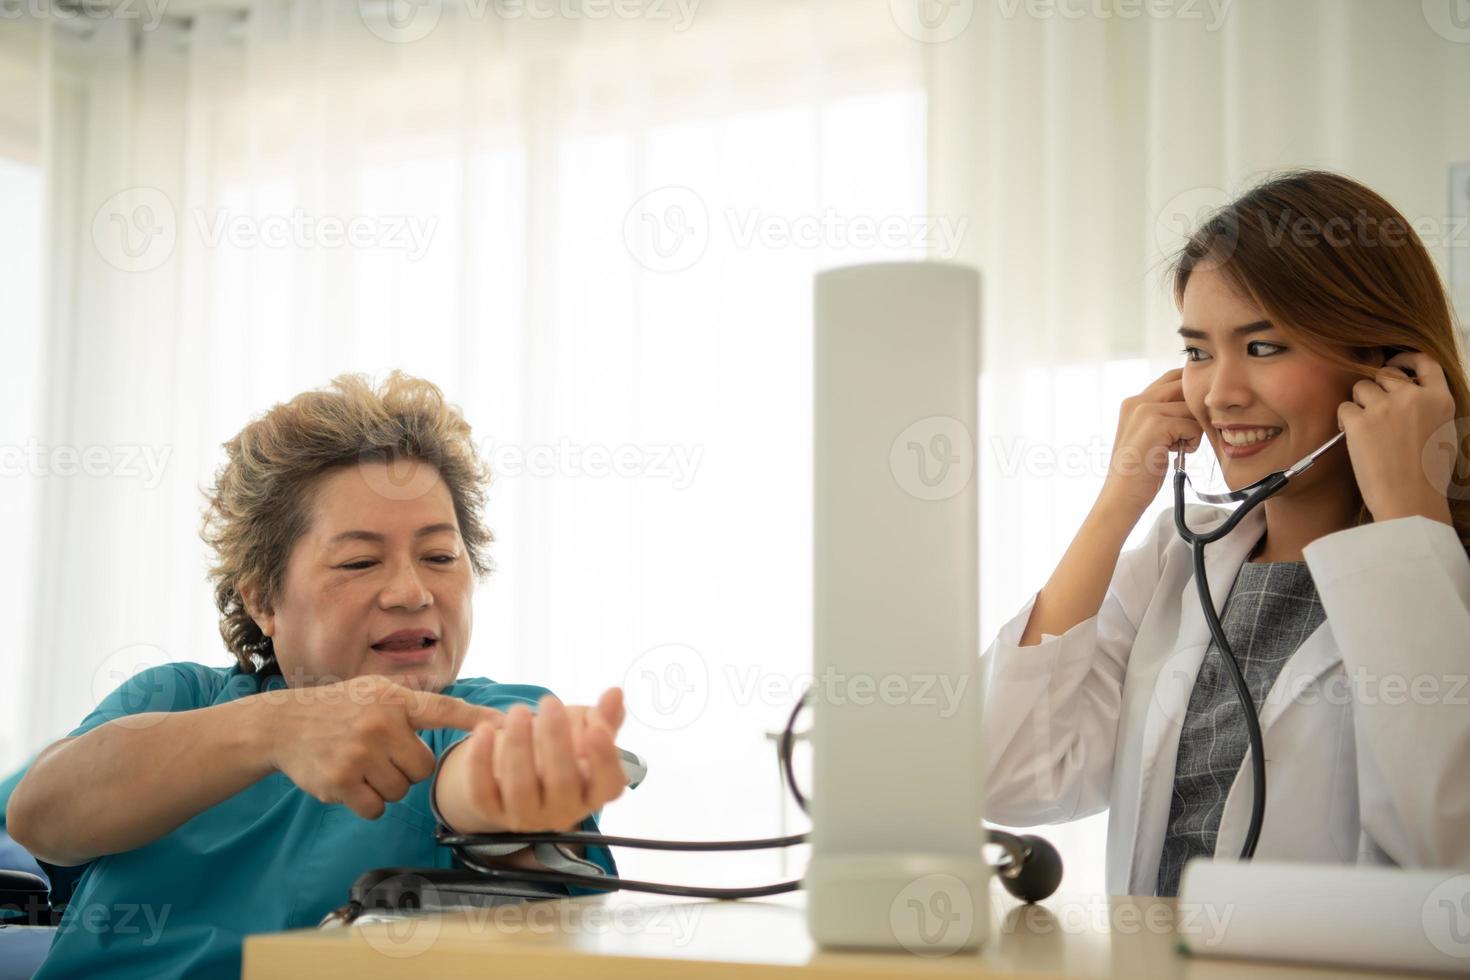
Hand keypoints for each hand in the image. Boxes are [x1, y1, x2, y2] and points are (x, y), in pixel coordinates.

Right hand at [258, 674, 503, 819]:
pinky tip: (351, 783)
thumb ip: (416, 704)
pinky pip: (376, 809)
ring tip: (363, 764)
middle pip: (423, 768)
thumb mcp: (378, 690)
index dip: (476, 719)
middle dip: (408, 768)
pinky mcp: (341, 782)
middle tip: (383, 754)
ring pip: (400, 791)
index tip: (505, 725)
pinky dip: (368, 803)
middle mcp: (380, 724)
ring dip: (387, 786)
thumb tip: (473, 719)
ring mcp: (360, 753)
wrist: (284, 725)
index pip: (444, 709)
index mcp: (394, 700)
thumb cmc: (342, 708)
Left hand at [452, 688, 626, 832]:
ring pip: (521, 788)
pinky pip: (482, 793)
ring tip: (518, 711)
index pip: (609, 785)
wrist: (517, 779)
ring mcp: (526, 817)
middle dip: (556, 740)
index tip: (595, 726)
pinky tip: (484, 730)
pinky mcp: (491, 812)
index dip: (604, 758)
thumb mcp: (583, 736)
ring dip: (519, 746)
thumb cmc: (560, 754)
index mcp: (593, 793)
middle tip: (549, 701)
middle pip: (563, 784)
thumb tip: (615, 693)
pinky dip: (481, 762)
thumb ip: (602, 717)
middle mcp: (563, 812)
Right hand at [1099, 367, 1203, 515]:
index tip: (1193, 415)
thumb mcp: (1150, 434)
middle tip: (1186, 435)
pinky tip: (1174, 454)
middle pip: (1185, 387)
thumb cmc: (1140, 470)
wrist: (1122, 495)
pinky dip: (1191, 443)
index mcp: (1133, 401)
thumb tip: (1198, 403)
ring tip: (1176, 447)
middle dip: (1194, 410)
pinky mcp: (1156, 424)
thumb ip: (1165, 414)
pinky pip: (1193, 426)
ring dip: (1193, 430)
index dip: (1190, 392)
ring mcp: (1145, 411)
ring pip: (1192, 408)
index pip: (1173, 377)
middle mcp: (1136, 401)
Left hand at [1338, 350, 1458, 523]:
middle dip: (1376, 388)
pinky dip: (1344, 422)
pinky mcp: (1359, 422)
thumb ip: (1431, 409)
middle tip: (1374, 411)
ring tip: (1366, 430)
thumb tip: (1413, 395)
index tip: (1396, 361)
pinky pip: (1343, 408)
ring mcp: (1385, 407)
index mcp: (1440, 400)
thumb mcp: (1443, 434)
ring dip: (1359, 404)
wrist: (1410, 502)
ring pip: (1361, 387)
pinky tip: (1353, 439)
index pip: (1424, 362)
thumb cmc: (1427, 477)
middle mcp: (1413, 397)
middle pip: (1385, 373)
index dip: (1406, 357)